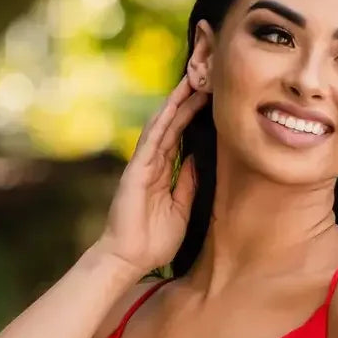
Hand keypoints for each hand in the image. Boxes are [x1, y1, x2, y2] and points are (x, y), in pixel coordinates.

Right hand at [97, 73, 209, 276]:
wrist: (129, 259)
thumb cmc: (153, 241)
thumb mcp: (181, 210)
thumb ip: (188, 185)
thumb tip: (197, 160)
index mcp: (162, 175)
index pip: (179, 138)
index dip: (192, 117)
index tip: (208, 98)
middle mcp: (151, 165)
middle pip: (171, 126)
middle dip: (186, 101)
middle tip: (203, 77)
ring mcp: (143, 166)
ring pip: (161, 127)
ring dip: (175, 103)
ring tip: (191, 81)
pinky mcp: (136, 171)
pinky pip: (151, 140)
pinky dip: (162, 121)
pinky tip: (173, 103)